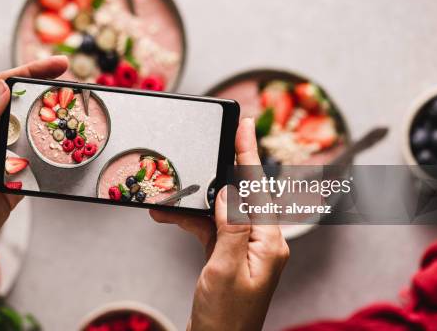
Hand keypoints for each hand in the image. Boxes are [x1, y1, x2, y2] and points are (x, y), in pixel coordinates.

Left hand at [0, 57, 67, 309]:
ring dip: (54, 129)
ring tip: (79, 120)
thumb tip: (2, 87)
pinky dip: (52, 162)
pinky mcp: (12, 187)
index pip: (2, 88)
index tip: (58, 66)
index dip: (30, 73)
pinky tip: (68, 157)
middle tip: (77, 91)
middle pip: (22, 109)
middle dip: (49, 97)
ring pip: (33, 138)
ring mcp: (0, 164)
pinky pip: (37, 169)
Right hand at [150, 118, 288, 330]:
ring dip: (194, 204)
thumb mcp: (224, 269)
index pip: (257, 190)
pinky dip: (192, 222)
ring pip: (222, 211)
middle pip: (241, 195)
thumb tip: (231, 191)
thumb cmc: (224, 319)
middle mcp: (262, 244)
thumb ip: (231, 227)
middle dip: (219, 173)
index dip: (249, 154)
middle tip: (210, 144)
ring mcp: (246, 250)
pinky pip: (212, 229)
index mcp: (269, 244)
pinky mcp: (229, 257)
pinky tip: (169, 216)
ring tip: (167, 200)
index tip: (245, 125)